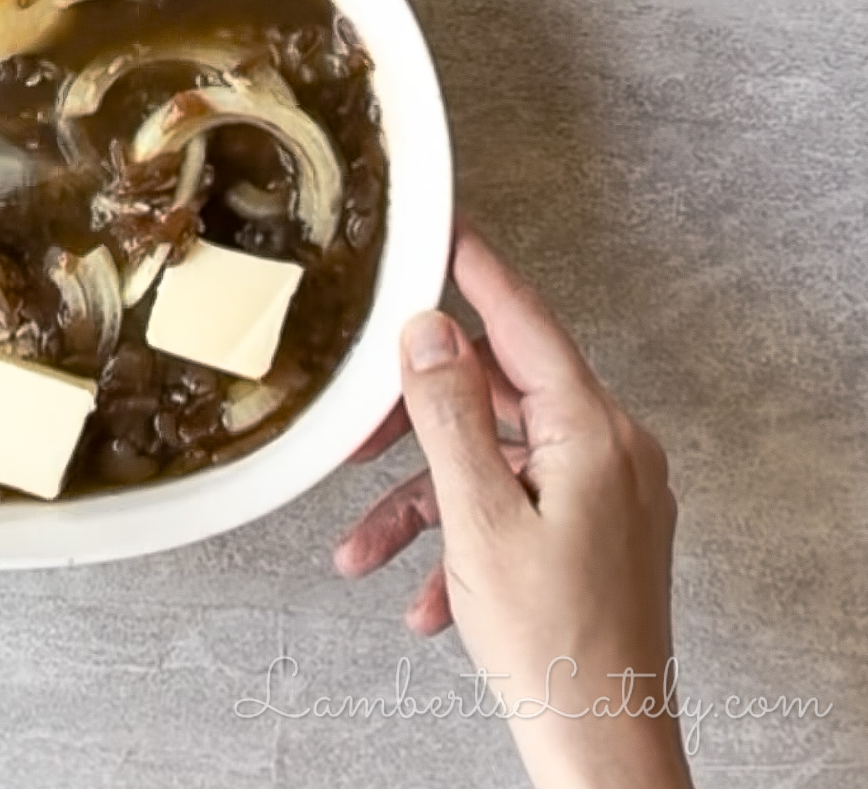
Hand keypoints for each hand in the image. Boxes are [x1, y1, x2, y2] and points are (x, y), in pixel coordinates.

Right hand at [334, 224, 689, 788]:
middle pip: (497, 395)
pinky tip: (416, 592)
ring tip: (360, 542)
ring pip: (490, 461)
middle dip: (415, 417)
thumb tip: (427, 335)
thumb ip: (449, 416)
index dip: (476, 270)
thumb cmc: (553, 641)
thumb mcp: (478, 518)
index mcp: (592, 434)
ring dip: (421, 498)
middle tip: (358, 424)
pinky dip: (455, 537)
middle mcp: (607, 452)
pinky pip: (508, 508)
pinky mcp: (586, 533)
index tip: (445, 227)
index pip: (523, 323)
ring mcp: (601, 495)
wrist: (599, 738)